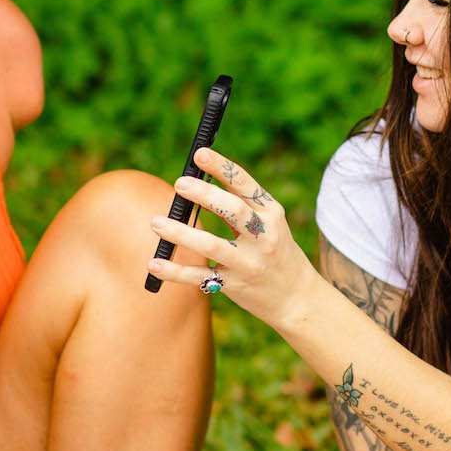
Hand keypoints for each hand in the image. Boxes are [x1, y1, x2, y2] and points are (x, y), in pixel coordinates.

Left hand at [144, 148, 317, 325]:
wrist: (296, 297)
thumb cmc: (275, 250)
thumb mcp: (270, 223)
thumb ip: (240, 204)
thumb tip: (197, 180)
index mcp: (271, 213)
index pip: (245, 185)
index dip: (221, 167)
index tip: (199, 153)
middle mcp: (263, 237)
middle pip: (233, 211)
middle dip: (206, 195)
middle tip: (179, 184)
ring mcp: (248, 262)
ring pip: (213, 246)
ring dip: (182, 233)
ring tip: (156, 222)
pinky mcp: (234, 285)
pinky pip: (200, 277)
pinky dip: (174, 271)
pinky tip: (154, 263)